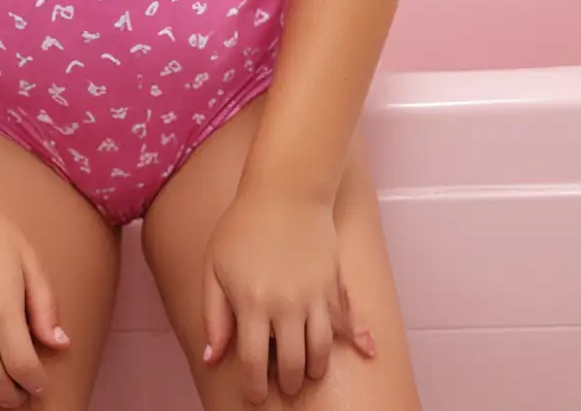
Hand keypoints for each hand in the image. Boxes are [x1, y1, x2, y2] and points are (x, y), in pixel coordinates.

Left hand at [202, 189, 375, 404]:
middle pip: (294, 365)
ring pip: (322, 351)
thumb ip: (213, 314)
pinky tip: (367, 352)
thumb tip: (213, 358)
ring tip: (308, 370)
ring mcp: (314, 296)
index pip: (255, 363)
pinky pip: (350, 320)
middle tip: (284, 385)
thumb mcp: (215, 266)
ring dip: (316, 368)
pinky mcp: (334, 284)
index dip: (255, 387)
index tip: (255, 395)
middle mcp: (286, 305)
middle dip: (290, 383)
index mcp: (252, 303)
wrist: (285, 189)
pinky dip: (360, 339)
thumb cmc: (243, 225)